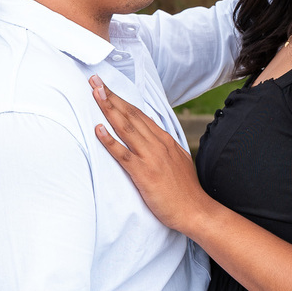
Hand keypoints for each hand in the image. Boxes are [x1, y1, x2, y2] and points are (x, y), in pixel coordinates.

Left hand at [90, 75, 211, 233]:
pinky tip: (98, 129)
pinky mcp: (144, 174)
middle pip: (130, 115)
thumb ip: (164, 147)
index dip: (122, 99)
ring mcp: (151, 157)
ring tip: (95, 93)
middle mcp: (157, 144)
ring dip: (109, 109)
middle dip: (111, 96)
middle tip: (95, 80)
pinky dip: (110, 141)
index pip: (139, 114)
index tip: (107, 87)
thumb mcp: (177, 160)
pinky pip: (123, 155)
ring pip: (126, 128)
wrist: (196, 210)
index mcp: (164, 140)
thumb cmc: (185, 190)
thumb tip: (152, 138)